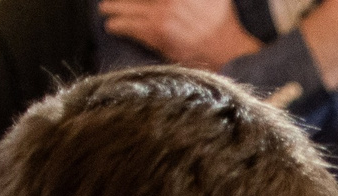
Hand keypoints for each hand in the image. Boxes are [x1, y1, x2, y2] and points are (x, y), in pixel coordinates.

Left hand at [98, 0, 258, 65]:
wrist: (230, 48)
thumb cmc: (223, 22)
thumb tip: (185, 2)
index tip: (129, 0)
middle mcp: (168, 0)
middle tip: (110, 2)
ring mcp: (162, 12)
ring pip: (127, 5)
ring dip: (113, 8)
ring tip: (106, 10)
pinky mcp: (157, 31)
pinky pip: (129, 25)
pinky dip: (118, 24)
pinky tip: (112, 26)